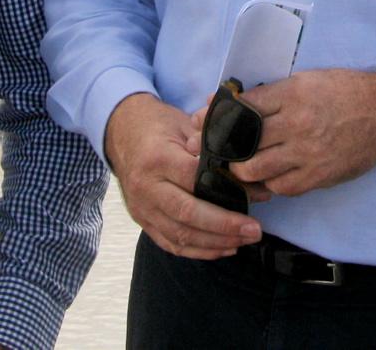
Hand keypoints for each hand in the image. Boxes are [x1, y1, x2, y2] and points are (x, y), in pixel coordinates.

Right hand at [104, 92, 260, 258]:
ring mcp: (142, 208)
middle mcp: (146, 187)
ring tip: (245, 241)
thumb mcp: (184, 124)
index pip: (193, 178)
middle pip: (187, 213)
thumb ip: (211, 145)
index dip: (226, 189)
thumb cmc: (159, 127)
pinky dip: (199, 251)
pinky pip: (171, 244)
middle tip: (254, 230)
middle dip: (224, 226)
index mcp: (157, 158)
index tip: (254, 195)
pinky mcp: (143, 221)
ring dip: (216, 243)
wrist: (121, 134)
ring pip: (180, 235)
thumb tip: (247, 171)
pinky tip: (223, 249)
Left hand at [229, 68, 375, 199]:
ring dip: (243, 170)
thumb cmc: (345, 92)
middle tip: (219, 150)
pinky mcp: (317, 176)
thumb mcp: (308, 80)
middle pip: (242, 142)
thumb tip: (239, 103)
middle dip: (224, 148)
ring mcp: (306, 153)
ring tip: (241, 166)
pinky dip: (269, 184)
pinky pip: (281, 188)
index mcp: (291, 94)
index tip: (205, 121)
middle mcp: (296, 124)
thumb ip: (274, 94)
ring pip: (255, 170)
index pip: (243, 108)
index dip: (218, 116)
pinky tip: (268, 177)